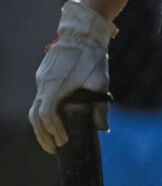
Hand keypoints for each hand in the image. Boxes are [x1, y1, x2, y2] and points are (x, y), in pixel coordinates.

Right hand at [29, 0, 114, 153]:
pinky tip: (51, 125)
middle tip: (55, 150)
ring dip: (40, 128)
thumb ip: (101, 106)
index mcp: (55, 86)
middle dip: (44, 135)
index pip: (47, 114)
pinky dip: (42, 115)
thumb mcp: (101, 82)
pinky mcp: (43, 78)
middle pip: (35, 116)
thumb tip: (103, 129)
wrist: (81, 35)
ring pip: (34, 109)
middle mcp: (43, 84)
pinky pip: (39, 100)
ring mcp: (41, 81)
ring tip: (52, 143)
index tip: (64, 142)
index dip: (54, 131)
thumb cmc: (92, 58)